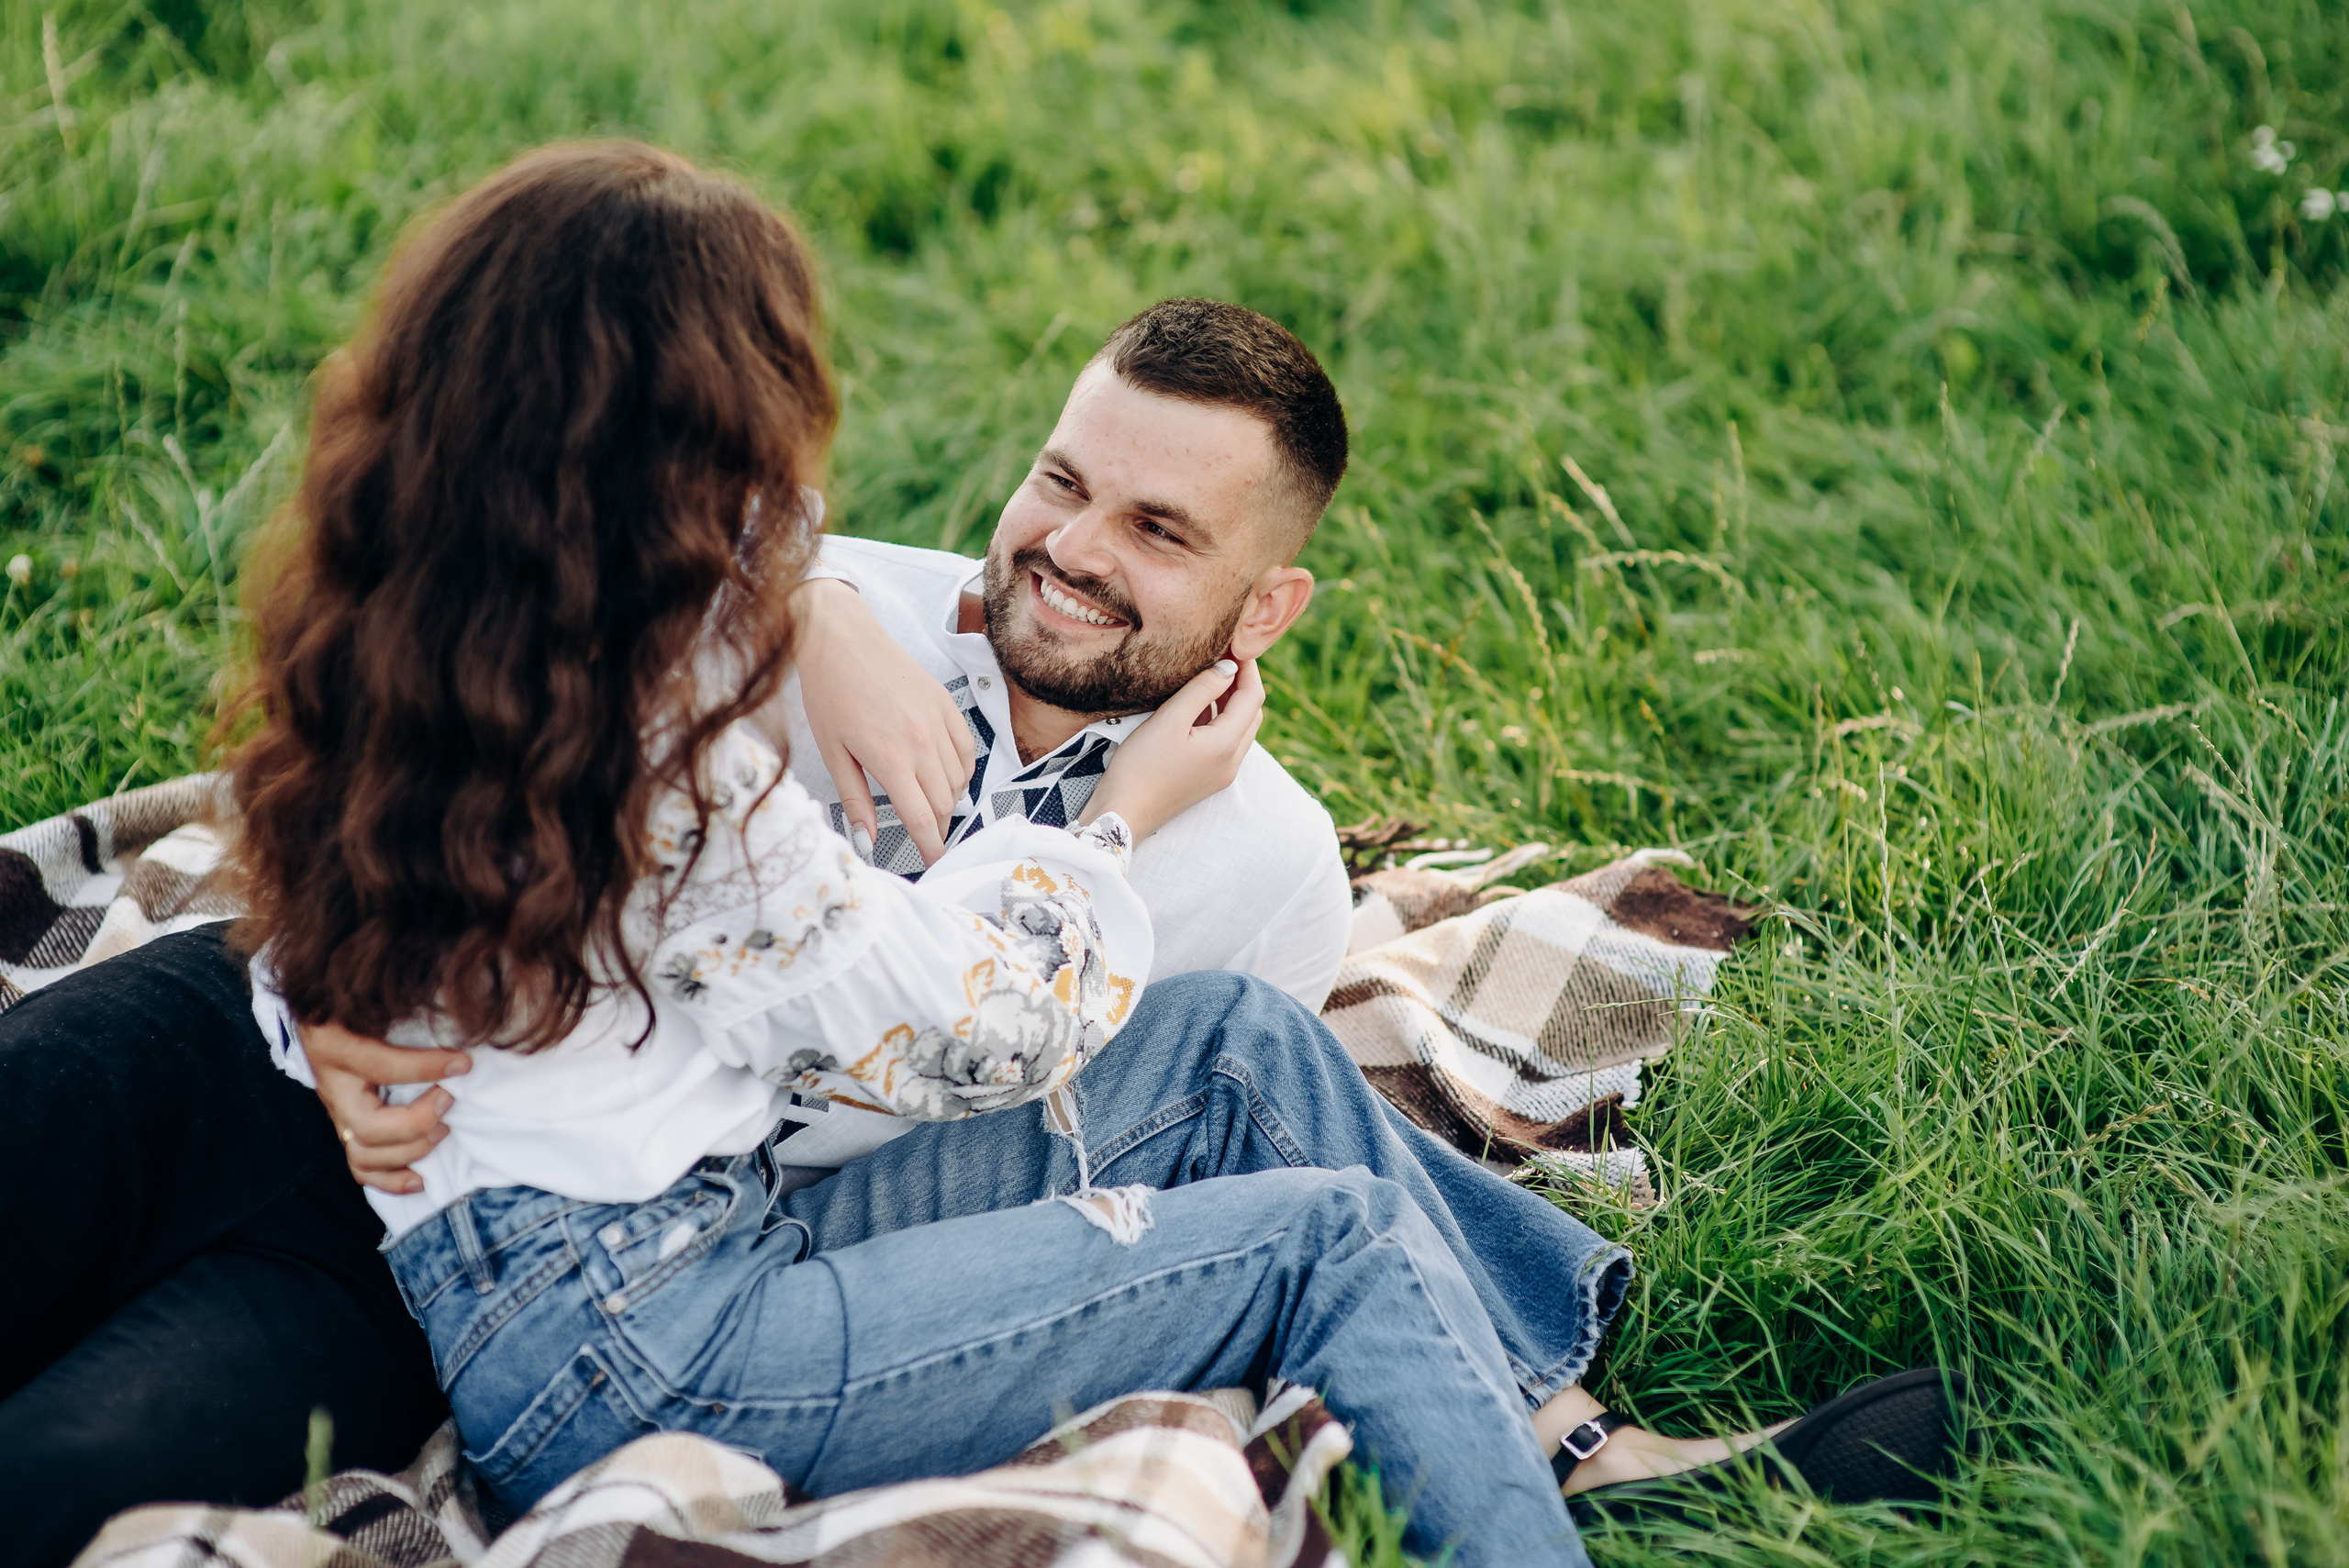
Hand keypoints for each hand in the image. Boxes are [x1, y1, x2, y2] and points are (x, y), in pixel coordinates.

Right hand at [300, 1019, 470, 1195]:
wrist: (317, 1014)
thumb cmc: (352, 1002)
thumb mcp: (370, 998)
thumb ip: (406, 1006)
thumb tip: (456, 1011)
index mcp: (337, 1048)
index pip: (380, 1067)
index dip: (425, 1068)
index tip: (464, 1063)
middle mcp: (334, 1087)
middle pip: (368, 1128)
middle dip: (417, 1122)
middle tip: (449, 1098)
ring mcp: (338, 1113)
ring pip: (363, 1155)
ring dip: (410, 1151)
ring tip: (443, 1129)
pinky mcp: (346, 1129)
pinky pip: (361, 1169)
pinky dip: (392, 1180)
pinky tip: (422, 1178)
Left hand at [781, 578, 976, 865]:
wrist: (841, 638)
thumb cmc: (829, 693)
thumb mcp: (833, 754)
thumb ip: (856, 801)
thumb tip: (868, 840)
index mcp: (891, 758)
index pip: (922, 818)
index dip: (931, 848)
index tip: (936, 863)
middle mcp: (922, 742)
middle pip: (944, 804)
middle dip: (936, 826)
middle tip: (925, 835)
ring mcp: (939, 721)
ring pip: (959, 780)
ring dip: (948, 800)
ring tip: (929, 804)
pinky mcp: (948, 704)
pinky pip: (967, 751)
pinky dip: (961, 771)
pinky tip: (943, 775)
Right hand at [1082, 657, 1264, 839]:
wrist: (1122, 814)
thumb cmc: (1141, 766)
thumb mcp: (1169, 719)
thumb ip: (1202, 689)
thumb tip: (1229, 667)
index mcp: (1227, 745)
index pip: (1253, 696)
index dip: (1248, 667)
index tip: (1233, 644)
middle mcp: (1232, 762)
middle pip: (1252, 713)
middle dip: (1242, 683)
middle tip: (1221, 658)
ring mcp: (1221, 774)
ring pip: (1239, 728)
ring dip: (1231, 702)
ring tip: (1208, 677)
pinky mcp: (1207, 780)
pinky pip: (1225, 743)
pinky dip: (1219, 720)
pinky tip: (1196, 707)